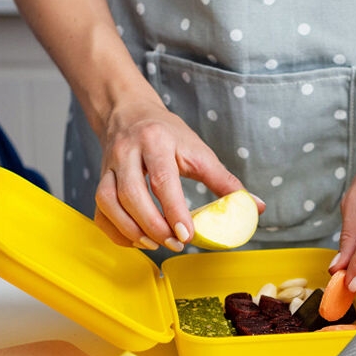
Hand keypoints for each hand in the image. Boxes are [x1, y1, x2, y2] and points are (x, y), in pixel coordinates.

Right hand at [93, 95, 260, 250]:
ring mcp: (108, 167)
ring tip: (155, 243)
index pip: (162, 180)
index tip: (186, 235)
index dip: (174, 211)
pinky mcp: (99, 180)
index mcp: (156, 142)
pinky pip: (100, 211)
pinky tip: (136, 240)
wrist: (128, 112)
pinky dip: (116, 231)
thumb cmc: (168, 135)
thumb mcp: (199, 152)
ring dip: (131, 230)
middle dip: (153, 225)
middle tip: (175, 243)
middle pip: (132, 194)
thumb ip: (225, 182)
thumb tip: (255, 207)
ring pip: (108, 202)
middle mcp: (127, 152)